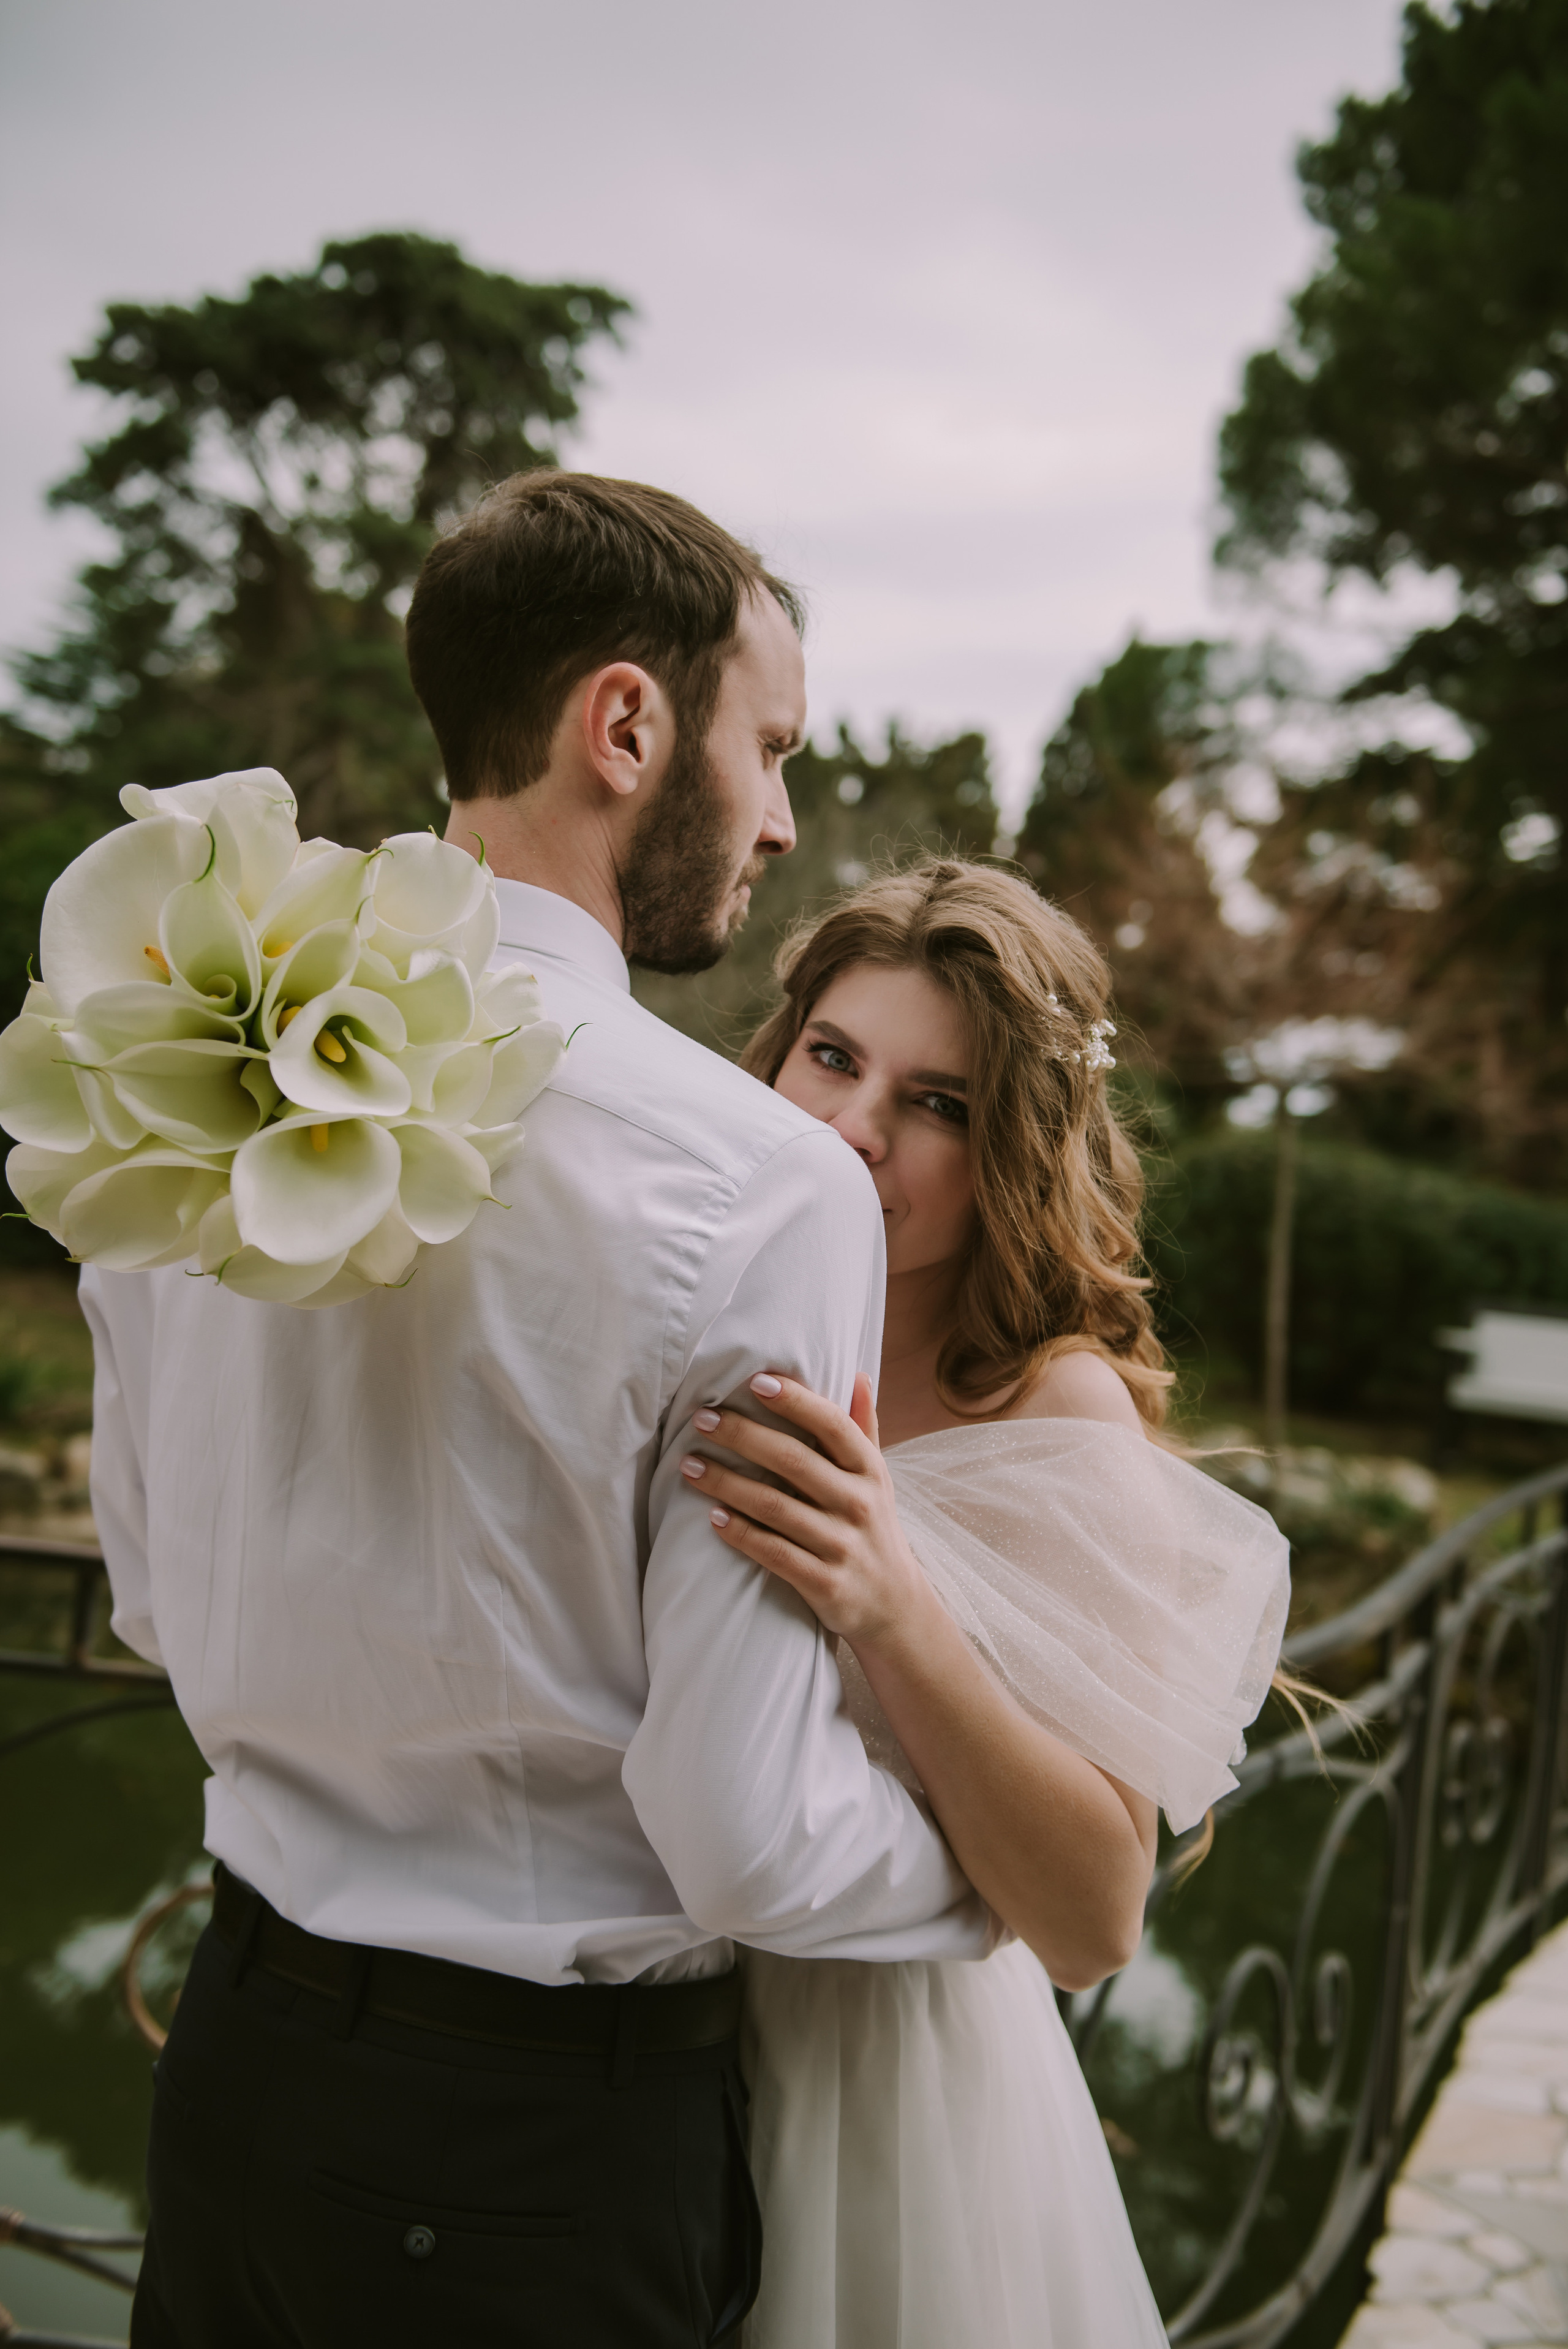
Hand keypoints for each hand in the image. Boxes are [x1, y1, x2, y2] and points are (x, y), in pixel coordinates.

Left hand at [679, 1372, 933, 1649]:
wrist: (894, 1606)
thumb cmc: (872, 1528)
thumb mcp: (876, 1479)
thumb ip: (863, 1429)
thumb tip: (858, 1375)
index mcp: (870, 1471)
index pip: (833, 1425)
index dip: (796, 1400)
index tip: (756, 1380)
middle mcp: (859, 1504)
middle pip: (793, 1460)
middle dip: (743, 1435)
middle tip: (702, 1418)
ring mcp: (842, 1545)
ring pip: (775, 1506)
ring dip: (727, 1483)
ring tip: (690, 1465)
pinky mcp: (824, 1583)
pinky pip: (773, 1553)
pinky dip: (740, 1534)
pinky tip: (712, 1517)